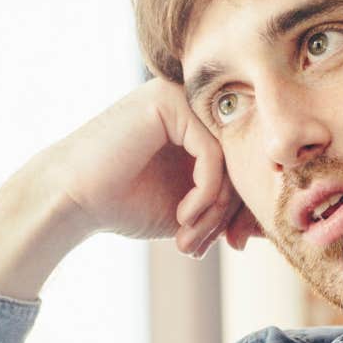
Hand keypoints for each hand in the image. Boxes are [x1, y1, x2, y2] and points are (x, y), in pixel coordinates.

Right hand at [38, 76, 241, 255]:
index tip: (232, 245)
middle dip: (229, 214)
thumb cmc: (124, 203)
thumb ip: (228, 206)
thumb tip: (271, 224)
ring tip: (190, 237)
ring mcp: (180, 97)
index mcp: (200, 123)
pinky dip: (205, 193)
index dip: (244, 209)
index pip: (244, 162)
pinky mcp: (168, 102)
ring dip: (215, 209)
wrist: (70, 200)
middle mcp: (193, 103)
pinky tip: (183, 215)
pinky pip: (212, 154)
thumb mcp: (190, 209)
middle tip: (204, 245)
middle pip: (241, 159)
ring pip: (230, 158)